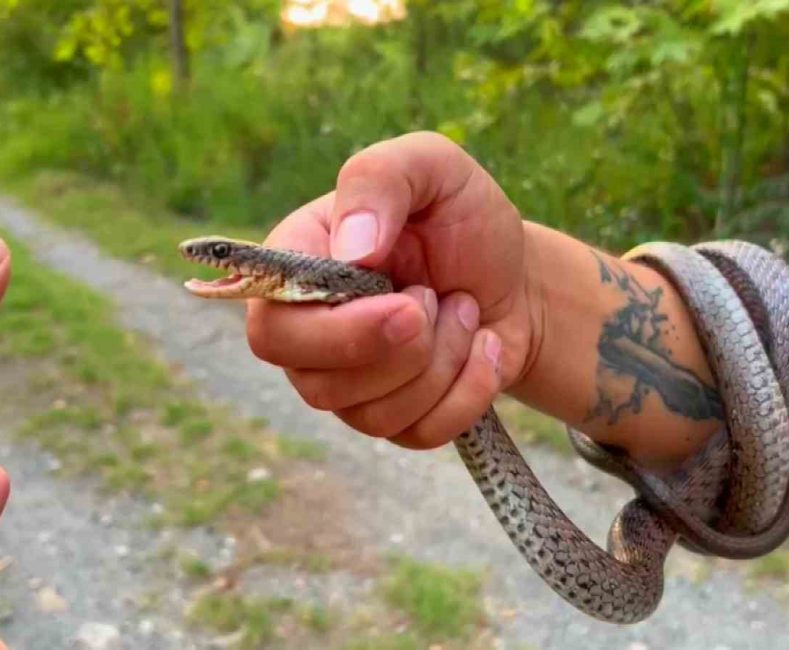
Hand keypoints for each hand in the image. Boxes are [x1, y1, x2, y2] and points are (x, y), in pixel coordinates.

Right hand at [246, 132, 541, 448]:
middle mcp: (307, 332)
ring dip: (443, 361)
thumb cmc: (461, 217)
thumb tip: (352, 252)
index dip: (337, 331)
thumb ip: (379, 180)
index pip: (272, 327)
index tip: (407, 302)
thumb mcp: (430, 166)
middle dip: (399, 354)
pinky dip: (468, 391)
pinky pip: (417, 434)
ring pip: (373, 414)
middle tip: (438, 300)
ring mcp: (346, 383)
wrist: (516, 275)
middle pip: (315, 385)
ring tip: (462, 309)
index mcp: (296, 267)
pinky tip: (482, 348)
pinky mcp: (392, 418)